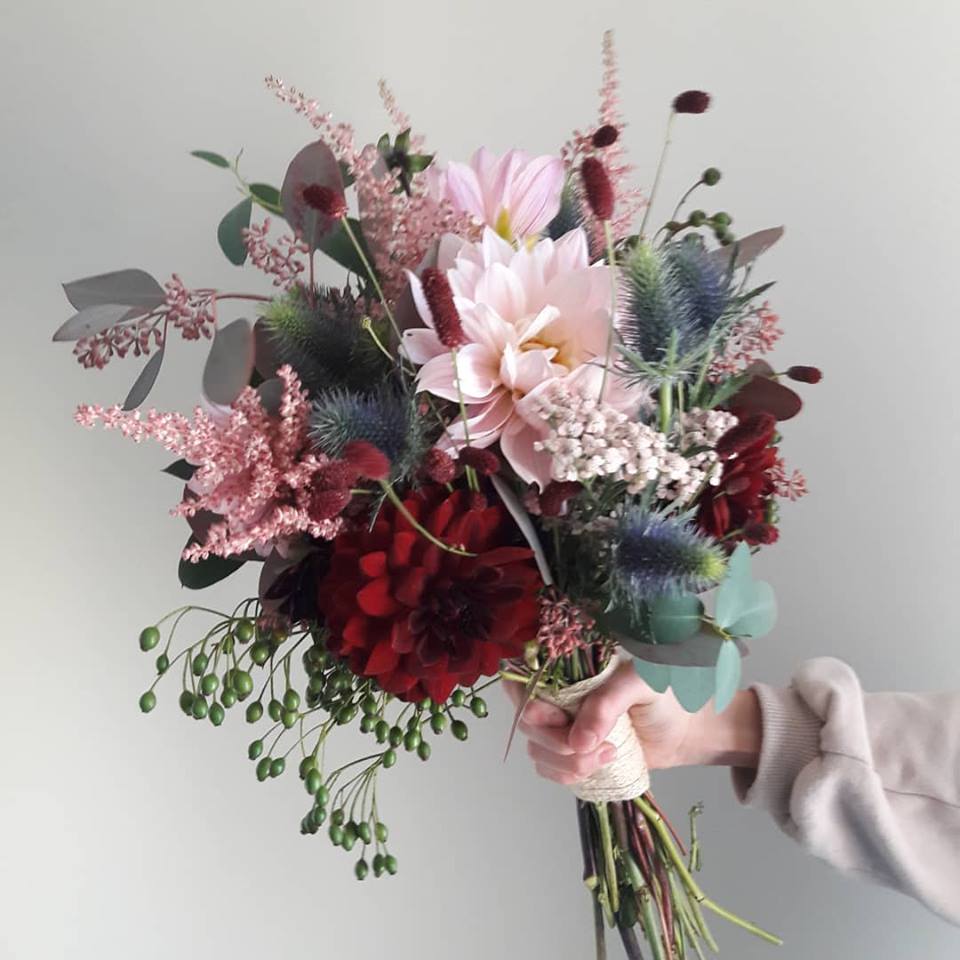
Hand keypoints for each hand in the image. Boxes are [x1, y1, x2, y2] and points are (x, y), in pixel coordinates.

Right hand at [505, 660, 761, 786]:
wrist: (685, 728)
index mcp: (566, 669)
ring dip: (569, 764)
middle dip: (559, 743)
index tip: (560, 718)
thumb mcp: (640, 684)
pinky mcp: (570, 756)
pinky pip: (551, 771)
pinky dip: (571, 776)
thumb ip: (607, 705)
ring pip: (538, 752)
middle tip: (600, 746)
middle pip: (528, 723)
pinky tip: (602, 766)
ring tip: (610, 755)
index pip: (522, 680)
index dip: (531, 703)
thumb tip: (578, 742)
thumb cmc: (664, 694)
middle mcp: (556, 697)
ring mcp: (560, 728)